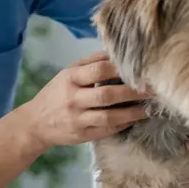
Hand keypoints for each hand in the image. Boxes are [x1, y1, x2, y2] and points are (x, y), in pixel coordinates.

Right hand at [19, 51, 152, 150]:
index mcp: (70, 79)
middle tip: (154, 88)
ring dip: (133, 112)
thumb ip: (90, 62)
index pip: (98, 70)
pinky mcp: (83, 135)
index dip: (121, 68)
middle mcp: (73, 99)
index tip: (140, 68)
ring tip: (150, 107)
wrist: (35, 124)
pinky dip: (124, 124)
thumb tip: (116, 51)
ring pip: (110, 116)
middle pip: (108, 95)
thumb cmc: (56, 93)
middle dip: (133, 92)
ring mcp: (78, 119)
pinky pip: (107, 130)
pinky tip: (136, 118)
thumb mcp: (67, 73)